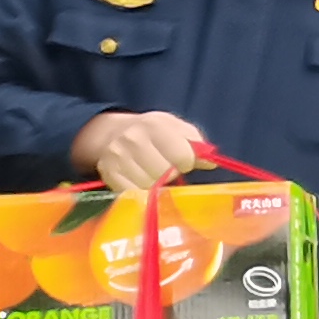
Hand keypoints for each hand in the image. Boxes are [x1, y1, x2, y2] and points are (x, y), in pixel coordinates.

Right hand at [69, 108, 210, 188]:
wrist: (113, 133)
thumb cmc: (154, 133)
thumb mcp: (178, 129)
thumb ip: (197, 144)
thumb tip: (210, 163)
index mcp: (154, 125)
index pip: (182, 155)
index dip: (187, 162)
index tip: (183, 161)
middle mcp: (132, 139)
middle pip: (165, 173)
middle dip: (171, 173)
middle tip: (167, 168)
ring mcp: (117, 157)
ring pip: (149, 185)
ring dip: (156, 183)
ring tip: (154, 172)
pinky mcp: (108, 174)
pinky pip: (133, 193)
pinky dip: (142, 191)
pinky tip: (142, 179)